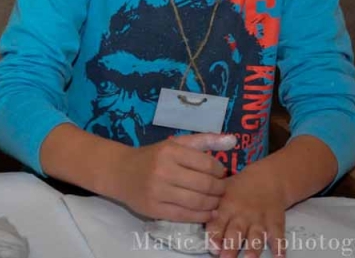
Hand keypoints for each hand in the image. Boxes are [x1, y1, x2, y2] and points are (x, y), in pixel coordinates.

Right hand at [108, 133, 236, 221]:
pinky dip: (202, 215)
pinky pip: (185, 216)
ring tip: (216, 200)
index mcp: (170, 151)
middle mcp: (163, 170)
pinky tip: (208, 211)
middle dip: (219, 188)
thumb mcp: (175, 143)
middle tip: (222, 189)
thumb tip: (233, 140)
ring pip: (197, 202)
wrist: (121, 172)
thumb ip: (205, 140)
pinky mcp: (154, 209)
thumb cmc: (152, 157)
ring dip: (213, 203)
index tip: (221, 173)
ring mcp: (158, 191)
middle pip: (204, 184)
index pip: (206, 163)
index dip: (219, 170)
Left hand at [206, 162, 287, 257]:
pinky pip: (278, 234)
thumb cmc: (239, 188)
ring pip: (256, 235)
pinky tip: (280, 257)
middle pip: (236, 232)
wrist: (267, 178)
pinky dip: (280, 246)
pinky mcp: (275, 221)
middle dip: (230, 246)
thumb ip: (210, 206)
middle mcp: (242, 214)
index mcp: (226, 206)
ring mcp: (259, 218)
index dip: (214, 235)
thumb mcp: (222, 191)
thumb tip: (192, 215)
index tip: (212, 247)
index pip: (217, 222)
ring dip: (252, 248)